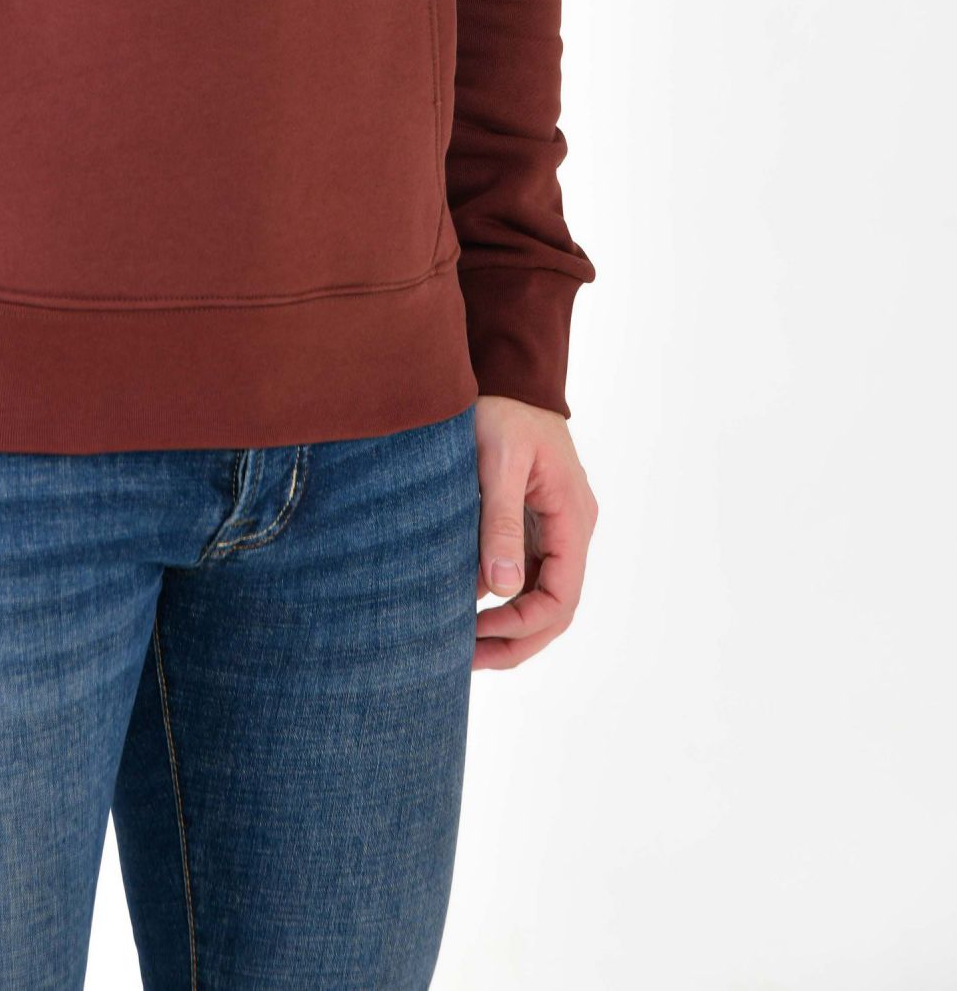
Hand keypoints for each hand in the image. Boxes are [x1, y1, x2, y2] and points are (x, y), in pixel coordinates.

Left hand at [471, 394, 597, 669]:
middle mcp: (570, 529)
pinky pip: (526, 573)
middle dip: (515, 640)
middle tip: (466, 660)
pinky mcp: (533, 521)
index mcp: (571, 517)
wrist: (509, 372)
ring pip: (540, 596)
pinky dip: (501, 598)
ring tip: (461, 646)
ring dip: (507, 626)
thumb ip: (499, 523)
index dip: (523, 625)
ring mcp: (554, 527)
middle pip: (554, 608)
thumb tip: (500, 589)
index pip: (561, 597)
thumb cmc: (503, 410)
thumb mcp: (497, 463)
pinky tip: (465, 608)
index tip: (478, 632)